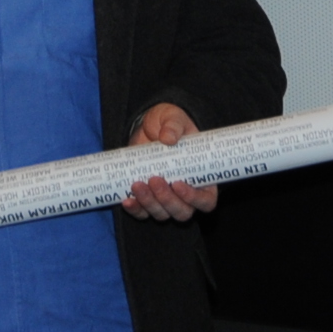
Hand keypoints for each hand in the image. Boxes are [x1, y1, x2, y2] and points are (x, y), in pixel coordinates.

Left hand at [120, 103, 219, 221]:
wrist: (147, 128)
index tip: (178, 183)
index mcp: (202, 179)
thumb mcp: (174, 118)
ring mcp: (165, 200)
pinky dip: (135, 209)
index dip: (194, 199)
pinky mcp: (147, 200)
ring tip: (137, 184)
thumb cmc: (170, 124)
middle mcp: (185, 195)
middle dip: (167, 200)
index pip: (206, 200)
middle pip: (182, 212)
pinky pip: (142, 213)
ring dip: (149, 203)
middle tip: (154, 179)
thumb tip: (167, 138)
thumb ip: (173, 125)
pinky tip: (126, 200)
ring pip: (162, 214)